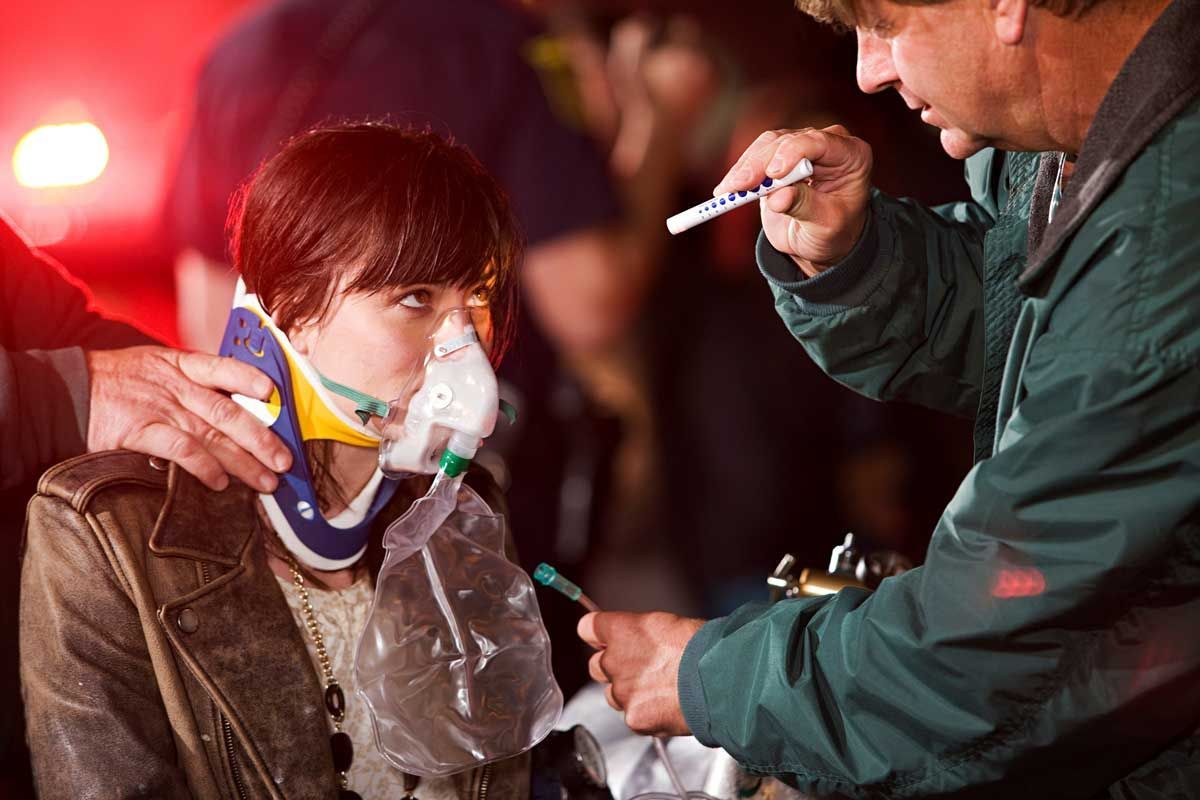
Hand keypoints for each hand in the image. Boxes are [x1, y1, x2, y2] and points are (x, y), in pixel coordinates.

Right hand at [86, 346, 291, 491]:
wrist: (66, 390)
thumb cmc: (117, 380)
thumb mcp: (156, 365)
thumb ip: (192, 381)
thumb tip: (234, 403)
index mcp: (182, 365)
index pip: (223, 368)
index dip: (251, 378)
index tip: (275, 392)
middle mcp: (176, 386)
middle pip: (229, 413)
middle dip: (262, 439)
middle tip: (285, 462)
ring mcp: (160, 409)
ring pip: (213, 436)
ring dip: (244, 462)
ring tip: (266, 481)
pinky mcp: (140, 432)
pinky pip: (180, 451)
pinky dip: (204, 468)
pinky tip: (220, 484)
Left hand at [578, 610, 704, 735]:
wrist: (718, 679)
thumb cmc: (700, 647)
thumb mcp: (665, 623)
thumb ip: (639, 632)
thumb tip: (634, 638)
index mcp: (621, 631)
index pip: (587, 628)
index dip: (598, 635)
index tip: (604, 639)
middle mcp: (614, 661)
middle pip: (597, 665)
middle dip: (614, 667)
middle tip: (642, 668)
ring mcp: (623, 692)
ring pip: (614, 694)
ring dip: (630, 692)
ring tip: (661, 689)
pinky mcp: (634, 718)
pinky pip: (632, 716)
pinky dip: (647, 714)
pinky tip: (668, 705)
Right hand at [713, 125, 873, 275]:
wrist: (820, 241)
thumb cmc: (833, 233)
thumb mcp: (824, 226)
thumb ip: (803, 207)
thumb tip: (777, 198)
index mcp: (851, 156)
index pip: (819, 142)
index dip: (792, 153)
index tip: (773, 175)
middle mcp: (827, 144)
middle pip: (787, 141)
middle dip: (760, 165)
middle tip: (737, 188)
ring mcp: (801, 147)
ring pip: (767, 145)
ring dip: (745, 168)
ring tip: (726, 192)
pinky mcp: (778, 155)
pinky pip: (756, 155)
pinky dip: (740, 172)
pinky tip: (727, 190)